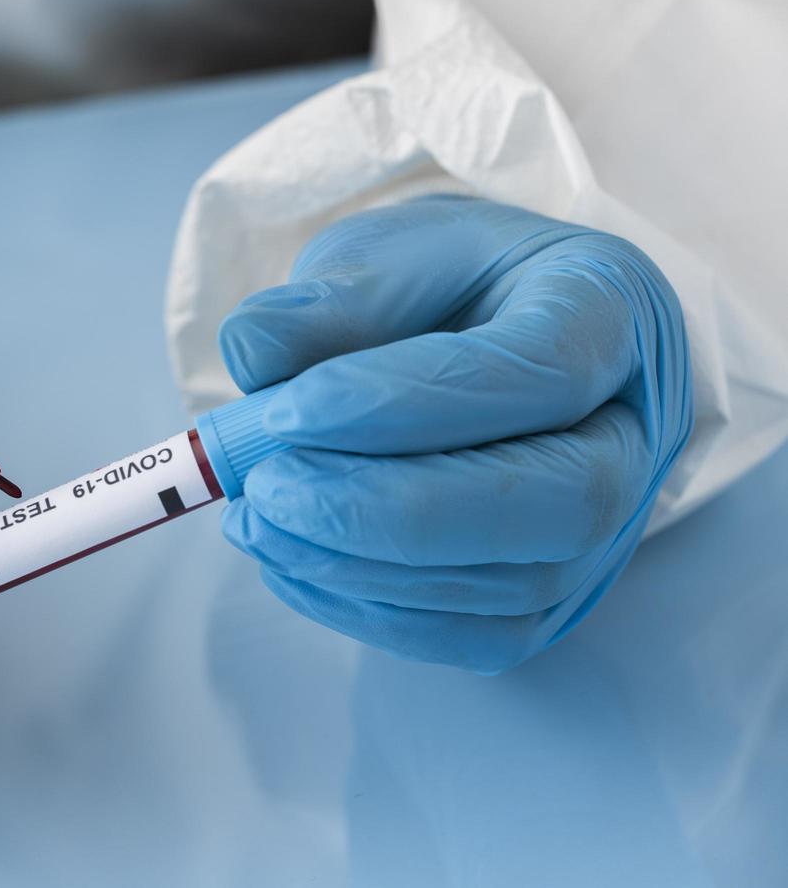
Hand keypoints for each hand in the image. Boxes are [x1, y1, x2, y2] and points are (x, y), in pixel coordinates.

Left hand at [217, 195, 691, 671]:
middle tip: (267, 486)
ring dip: (363, 566)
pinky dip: (372, 611)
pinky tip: (289, 560)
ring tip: (257, 518)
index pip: (538, 372)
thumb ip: (329, 298)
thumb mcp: (384, 254)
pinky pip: (478, 635)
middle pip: (559, 501)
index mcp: (608, 308)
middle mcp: (637, 428)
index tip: (285, 412)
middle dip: (392, 509)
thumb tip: (253, 351)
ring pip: (514, 584)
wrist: (479, 331)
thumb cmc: (440, 285)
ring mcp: (611, 526)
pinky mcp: (558, 594)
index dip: (405, 403)